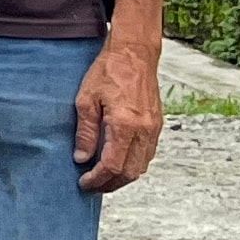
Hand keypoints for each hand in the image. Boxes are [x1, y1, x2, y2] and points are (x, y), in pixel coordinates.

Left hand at [75, 32, 165, 192]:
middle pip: (130, 172)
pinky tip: (119, 162)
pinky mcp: (157, 125)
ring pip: (141, 166)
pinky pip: (147, 154)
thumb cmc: (108, 72)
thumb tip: (82, 158)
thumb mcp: (86, 100)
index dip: (97, 179)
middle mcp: (144, 131)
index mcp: (125, 125)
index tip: (84, 183)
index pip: (112, 165)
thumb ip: (85, 132)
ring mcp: (154, 129)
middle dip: (110, 184)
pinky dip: (133, 164)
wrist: (134, 54)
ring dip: (123, 177)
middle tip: (92, 185)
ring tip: (103, 177)